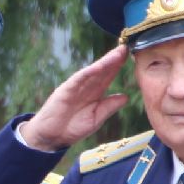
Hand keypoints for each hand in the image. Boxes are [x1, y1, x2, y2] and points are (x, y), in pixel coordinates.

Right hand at [15, 45, 131, 151]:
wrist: (51, 137)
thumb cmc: (72, 128)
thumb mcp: (96, 118)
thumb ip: (109, 107)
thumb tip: (125, 97)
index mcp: (94, 92)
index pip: (108, 75)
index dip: (118, 65)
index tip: (131, 55)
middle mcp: (86, 86)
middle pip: (103, 70)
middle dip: (115, 58)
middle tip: (127, 46)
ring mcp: (76, 87)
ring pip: (93, 71)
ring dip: (105, 61)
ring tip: (118, 52)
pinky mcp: (66, 90)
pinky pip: (79, 79)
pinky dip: (89, 72)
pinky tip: (100, 66)